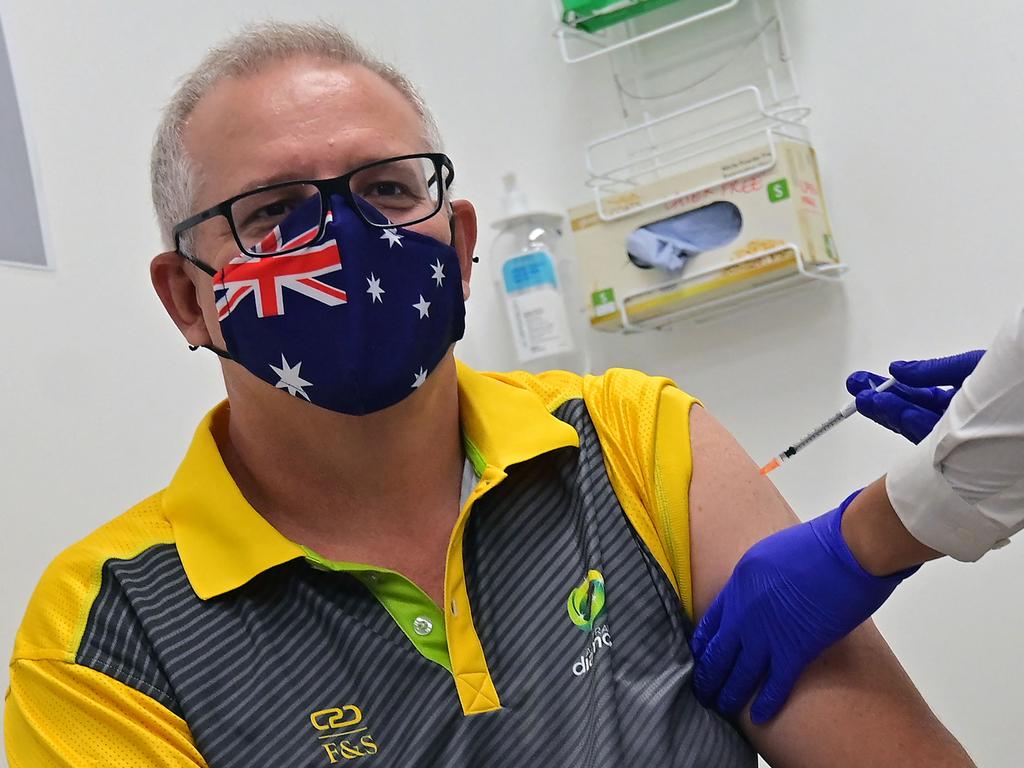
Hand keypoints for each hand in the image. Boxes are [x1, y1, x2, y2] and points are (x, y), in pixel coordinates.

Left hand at [690, 492, 915, 723]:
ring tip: (719, 707)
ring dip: (728, 693)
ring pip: (739, 672)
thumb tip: (762, 597)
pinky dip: (765, 703)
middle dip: (708, 675)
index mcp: (738, 583)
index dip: (702, 645)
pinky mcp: (796, 649)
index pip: (710, 622)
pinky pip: (775, 684)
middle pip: (717, 652)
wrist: (845, 549)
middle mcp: (745, 611)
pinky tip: (757, 717)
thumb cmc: (818, 544)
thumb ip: (759, 579)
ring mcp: (767, 632)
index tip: (698, 658)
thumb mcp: (770, 554)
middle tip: (701, 692)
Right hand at [847, 350, 985, 442]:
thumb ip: (933, 370)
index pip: (913, 394)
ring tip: (868, 400)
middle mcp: (950, 416)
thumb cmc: (1010, 385)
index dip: (886, 387)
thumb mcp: (970, 366)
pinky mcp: (957, 449)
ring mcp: (952, 433)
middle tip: (856, 390)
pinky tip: (897, 411)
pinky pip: (928, 436)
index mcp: (955, 398)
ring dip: (889, 411)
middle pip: (906, 409)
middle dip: (878, 399)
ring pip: (912, 424)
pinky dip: (911, 423)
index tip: (862, 381)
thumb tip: (896, 369)